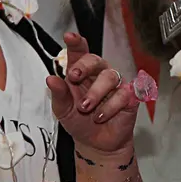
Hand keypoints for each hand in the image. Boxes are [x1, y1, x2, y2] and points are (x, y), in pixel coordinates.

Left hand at [46, 33, 137, 156]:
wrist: (95, 144)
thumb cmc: (79, 122)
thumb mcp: (63, 110)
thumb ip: (58, 94)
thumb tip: (50, 79)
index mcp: (81, 73)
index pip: (79, 53)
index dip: (76, 43)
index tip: (70, 37)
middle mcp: (98, 75)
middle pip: (96, 59)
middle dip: (84, 66)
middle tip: (74, 77)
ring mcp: (115, 85)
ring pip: (110, 76)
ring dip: (96, 93)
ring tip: (86, 109)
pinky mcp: (129, 97)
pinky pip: (123, 94)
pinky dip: (110, 107)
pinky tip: (100, 116)